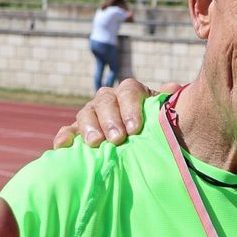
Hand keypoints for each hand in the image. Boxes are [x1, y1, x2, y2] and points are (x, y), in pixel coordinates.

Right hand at [51, 78, 165, 148]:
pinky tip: (63, 145)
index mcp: (132, 93)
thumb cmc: (160, 133)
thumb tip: (173, 87)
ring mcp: (93, 115)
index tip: (135, 129)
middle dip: (110, 120)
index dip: (130, 107)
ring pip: (85, 114)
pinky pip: (68, 131)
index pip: (129, 91)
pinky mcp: (79, 133)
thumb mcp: (168, 119)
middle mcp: (110, 100)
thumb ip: (168, 105)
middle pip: (105, 102)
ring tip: (96, 143)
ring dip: (89, 127)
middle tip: (117, 138)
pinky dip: (64, 137)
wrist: (146, 150)